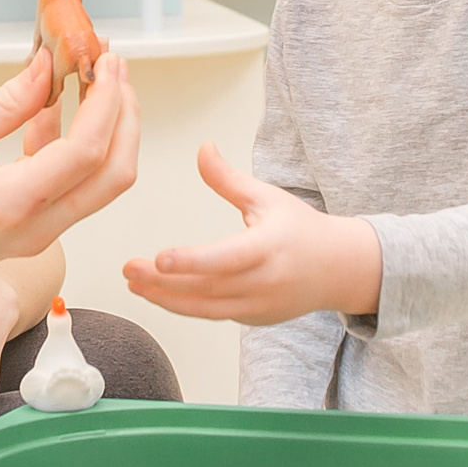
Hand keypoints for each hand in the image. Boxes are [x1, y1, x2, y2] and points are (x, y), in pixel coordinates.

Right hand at [0, 49, 139, 292]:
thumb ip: (5, 105)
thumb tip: (46, 66)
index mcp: (11, 204)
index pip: (86, 152)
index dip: (105, 101)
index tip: (104, 60)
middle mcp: (37, 227)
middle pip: (115, 173)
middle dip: (126, 114)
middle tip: (113, 65)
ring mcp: (43, 234)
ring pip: (105, 182)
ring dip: (112, 128)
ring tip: (96, 76)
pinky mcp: (40, 229)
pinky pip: (78, 186)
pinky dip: (82, 144)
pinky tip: (59, 107)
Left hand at [122, 143, 381, 325]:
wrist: (340, 269)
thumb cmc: (301, 229)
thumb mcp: (268, 197)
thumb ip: (228, 179)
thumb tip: (202, 147)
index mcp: (269, 248)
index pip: (225, 259)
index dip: (191, 262)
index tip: (159, 258)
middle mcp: (264, 283)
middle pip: (206, 287)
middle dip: (163, 282)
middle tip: (127, 268)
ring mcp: (259, 306)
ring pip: (205, 308)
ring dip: (165, 297)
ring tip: (133, 283)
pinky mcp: (252, 319)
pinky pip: (213, 314)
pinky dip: (183, 305)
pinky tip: (156, 292)